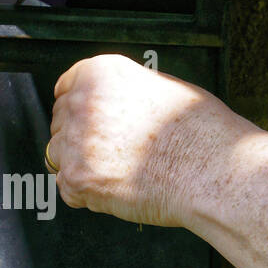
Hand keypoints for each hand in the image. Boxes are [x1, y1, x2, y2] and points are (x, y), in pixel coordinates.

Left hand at [48, 54, 230, 227]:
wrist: (210, 169)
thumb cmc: (199, 132)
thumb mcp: (161, 88)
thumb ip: (123, 93)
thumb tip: (113, 105)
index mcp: (101, 74)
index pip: (65, 88)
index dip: (78, 108)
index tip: (86, 121)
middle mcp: (83, 102)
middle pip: (60, 122)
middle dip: (79, 138)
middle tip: (112, 151)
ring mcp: (76, 141)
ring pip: (58, 155)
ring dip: (80, 165)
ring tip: (118, 170)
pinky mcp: (78, 178)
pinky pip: (66, 188)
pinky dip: (86, 193)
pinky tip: (116, 187)